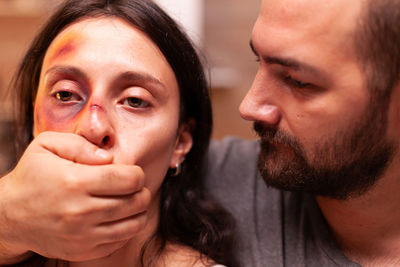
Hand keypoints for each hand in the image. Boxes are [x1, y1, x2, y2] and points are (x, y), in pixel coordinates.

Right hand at [0, 132, 150, 262]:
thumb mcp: (47, 146)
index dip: (137, 174)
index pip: (129, 179)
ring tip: (129, 201)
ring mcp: (83, 235)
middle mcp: (81, 212)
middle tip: (133, 187)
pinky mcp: (82, 251)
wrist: (9, 216)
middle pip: (135, 202)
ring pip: (134, 224)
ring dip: (139, 211)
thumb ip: (81, 144)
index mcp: (76, 182)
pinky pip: (120, 241)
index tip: (131, 173)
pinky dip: (126, 228)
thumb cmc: (32, 176)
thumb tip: (109, 157)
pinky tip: (117, 217)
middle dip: (141, 191)